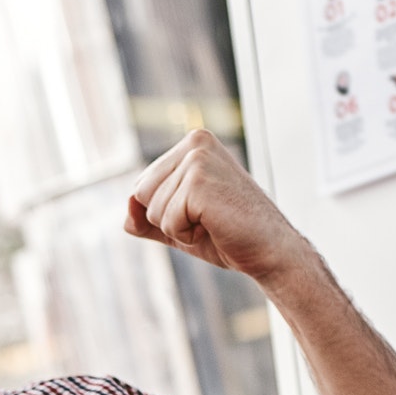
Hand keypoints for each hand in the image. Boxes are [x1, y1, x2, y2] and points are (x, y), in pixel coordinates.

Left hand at [126, 129, 309, 288]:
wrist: (269, 251)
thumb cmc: (228, 235)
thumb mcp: (178, 224)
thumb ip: (146, 217)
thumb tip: (126, 209)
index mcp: (192, 143)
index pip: (142, 184)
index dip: (164, 212)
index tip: (201, 212)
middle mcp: (195, 143)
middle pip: (140, 193)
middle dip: (166, 218)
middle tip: (206, 219)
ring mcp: (198, 159)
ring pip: (150, 208)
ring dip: (178, 228)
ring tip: (212, 222)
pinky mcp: (200, 181)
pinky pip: (166, 221)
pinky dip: (185, 235)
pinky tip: (215, 226)